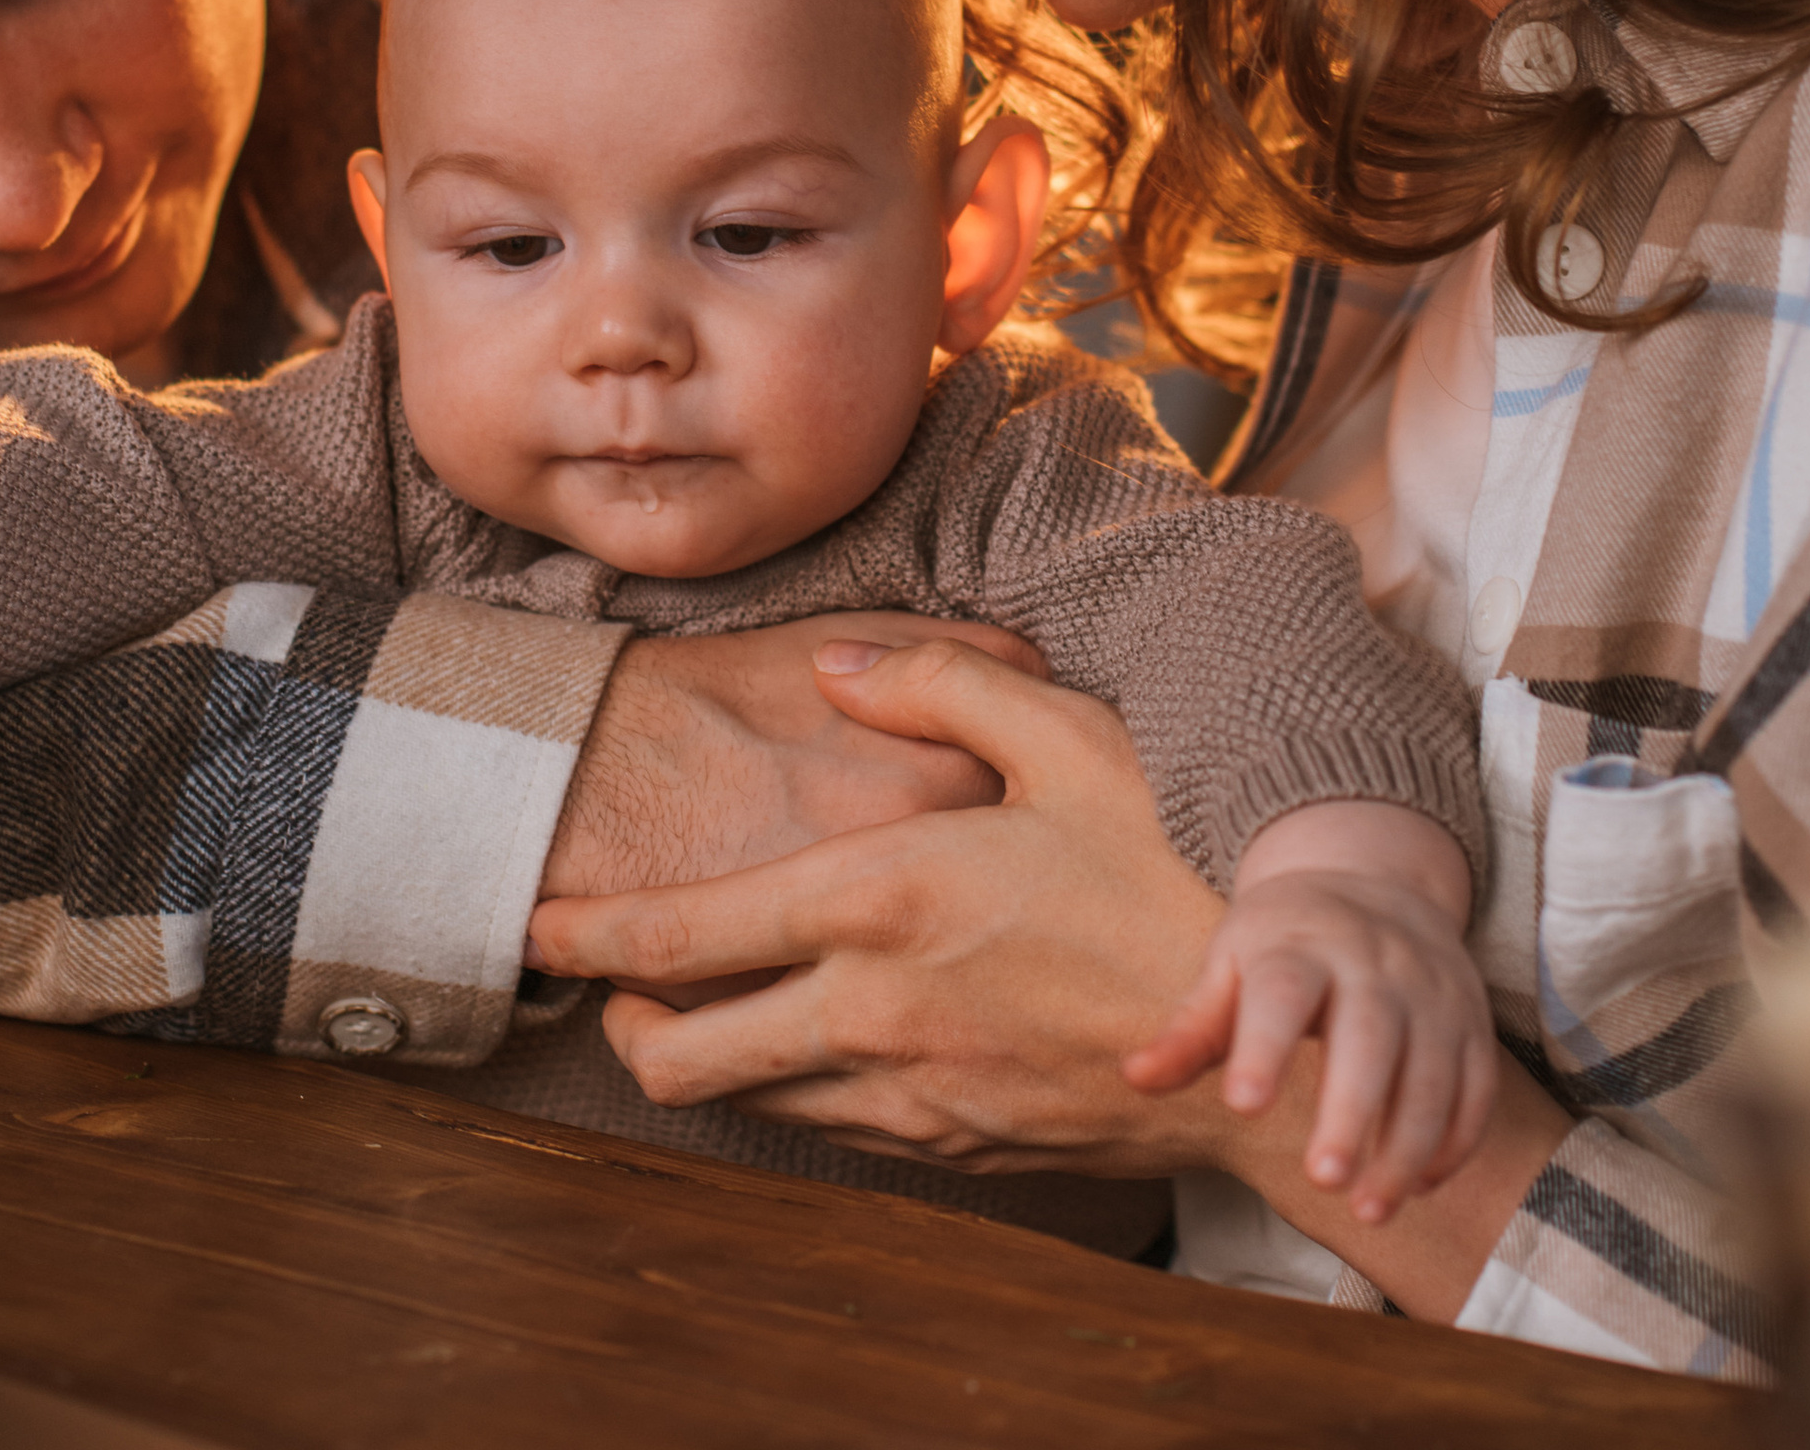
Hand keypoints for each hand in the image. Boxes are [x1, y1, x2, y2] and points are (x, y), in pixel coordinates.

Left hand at [535, 638, 1571, 1322]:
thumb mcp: (1069, 736)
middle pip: (681, 1056)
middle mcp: (871, 1010)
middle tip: (608, 976)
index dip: (591, 932)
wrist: (1273, 1052)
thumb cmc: (1171, 869)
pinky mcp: (954, 1148)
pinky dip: (786, 1095)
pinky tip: (807, 1046)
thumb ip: (940, 682)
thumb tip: (844, 662)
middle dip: (619, 1019)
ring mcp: (910, 1095)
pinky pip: (827, 1134)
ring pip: (745, 1106)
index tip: (536, 924)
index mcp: (881, 900)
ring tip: (691, 1007)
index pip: (685, 934)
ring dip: (697, 1060)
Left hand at [1123, 802, 1496, 1222]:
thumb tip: (1134, 1080)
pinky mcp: (1473, 1023)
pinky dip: (1455, 1141)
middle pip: (1369, 1038)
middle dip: (1349, 1112)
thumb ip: (1191, 1028)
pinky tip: (1420, 1184)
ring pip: (1432, 1073)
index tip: (1242, 1107)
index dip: (1263, 1047)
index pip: (1282, 993)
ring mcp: (1432, 993)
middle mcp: (1374, 964)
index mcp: (1299, 945)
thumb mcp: (1230, 964)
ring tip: (1369, 1211)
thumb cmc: (1284, 941)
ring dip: (1406, 1147)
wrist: (1373, 882)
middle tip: (1320, 1182)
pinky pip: (1476, 1086)